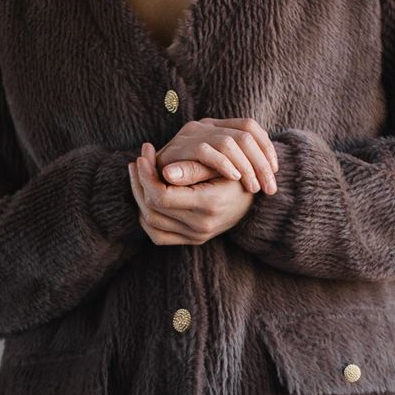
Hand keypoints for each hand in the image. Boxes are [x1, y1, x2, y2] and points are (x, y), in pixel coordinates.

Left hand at [128, 140, 258, 244]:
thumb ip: (194, 168)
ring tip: (139, 173)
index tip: (144, 153)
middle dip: (140, 181)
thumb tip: (164, 171)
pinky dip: (147, 216)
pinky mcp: (191, 240)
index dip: (147, 174)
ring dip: (139, 196)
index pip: (161, 196)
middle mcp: (200, 227)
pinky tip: (146, 195)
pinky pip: (157, 235)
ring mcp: (195, 237)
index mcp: (208, 206)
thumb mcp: (224, 165)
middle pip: (151, 208)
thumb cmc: (241, 176)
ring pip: (150, 221)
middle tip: (138, 160)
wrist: (256, 203)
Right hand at [153, 116, 277, 195]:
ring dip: (247, 167)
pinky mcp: (180, 148)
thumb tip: (272, 169)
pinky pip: (206, 151)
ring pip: (229, 142)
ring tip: (253, 188)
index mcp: (216, 126)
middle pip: (245, 134)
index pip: (250, 125)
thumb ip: (238, 165)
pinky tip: (234, 179)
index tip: (275, 171)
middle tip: (269, 188)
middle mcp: (205, 125)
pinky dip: (223, 165)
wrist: (152, 180)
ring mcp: (192, 134)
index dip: (266, 147)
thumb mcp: (217, 172)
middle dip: (261, 163)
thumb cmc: (190, 180)